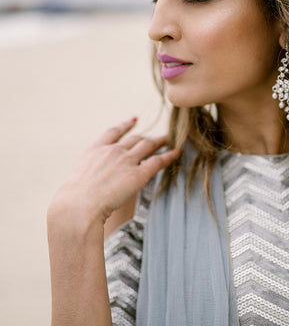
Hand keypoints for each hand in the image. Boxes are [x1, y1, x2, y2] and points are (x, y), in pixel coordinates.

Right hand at [48, 117, 180, 228]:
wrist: (78, 206)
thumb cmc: (73, 202)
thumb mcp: (77, 182)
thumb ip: (90, 179)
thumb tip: (91, 188)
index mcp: (95, 151)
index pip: (113, 132)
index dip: (126, 125)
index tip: (134, 119)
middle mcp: (113, 151)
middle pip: (135, 139)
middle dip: (147, 137)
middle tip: (158, 137)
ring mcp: (126, 161)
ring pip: (148, 145)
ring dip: (160, 141)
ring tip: (170, 139)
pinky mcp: (138, 174)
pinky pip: (158, 161)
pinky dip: (170, 155)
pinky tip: (177, 152)